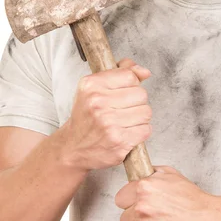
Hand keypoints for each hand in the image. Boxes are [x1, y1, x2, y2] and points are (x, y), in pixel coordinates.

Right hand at [56, 58, 152, 172]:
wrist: (73, 148)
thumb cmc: (87, 117)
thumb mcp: (95, 89)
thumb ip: (120, 73)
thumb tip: (144, 72)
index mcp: (91, 85)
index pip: (130, 76)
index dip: (131, 84)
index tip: (121, 93)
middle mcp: (98, 102)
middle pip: (141, 94)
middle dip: (136, 102)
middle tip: (121, 110)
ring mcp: (109, 123)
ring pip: (146, 111)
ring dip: (139, 118)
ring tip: (123, 122)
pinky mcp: (119, 141)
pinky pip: (146, 129)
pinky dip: (140, 132)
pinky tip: (126, 132)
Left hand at [114, 166, 220, 220]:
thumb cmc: (194, 201)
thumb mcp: (172, 176)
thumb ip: (151, 174)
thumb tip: (138, 173)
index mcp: (144, 188)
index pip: (120, 199)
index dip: (130, 203)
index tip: (139, 206)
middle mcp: (142, 208)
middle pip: (124, 220)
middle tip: (156, 219)